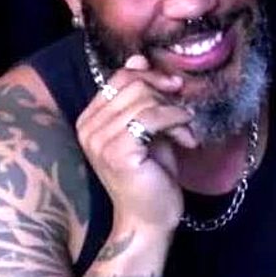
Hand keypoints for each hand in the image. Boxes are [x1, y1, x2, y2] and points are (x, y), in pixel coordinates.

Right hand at [75, 54, 197, 229]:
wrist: (149, 218)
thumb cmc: (151, 174)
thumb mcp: (147, 128)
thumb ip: (142, 97)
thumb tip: (138, 58)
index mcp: (89, 118)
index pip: (120, 77)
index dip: (151, 77)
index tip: (174, 89)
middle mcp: (87, 127)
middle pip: (133, 84)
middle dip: (166, 95)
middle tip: (184, 114)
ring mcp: (99, 140)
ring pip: (144, 100)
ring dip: (175, 112)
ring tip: (186, 132)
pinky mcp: (118, 152)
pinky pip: (151, 118)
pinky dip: (176, 122)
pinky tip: (187, 139)